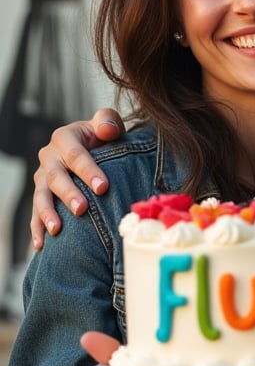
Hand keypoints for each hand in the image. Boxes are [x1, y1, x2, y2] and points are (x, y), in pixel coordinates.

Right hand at [31, 108, 125, 249]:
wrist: (92, 147)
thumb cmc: (103, 137)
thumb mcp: (107, 124)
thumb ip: (108, 121)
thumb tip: (107, 129)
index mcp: (64, 138)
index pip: (76, 155)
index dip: (89, 170)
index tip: (103, 187)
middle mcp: (49, 157)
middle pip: (56, 177)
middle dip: (68, 194)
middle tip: (82, 209)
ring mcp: (42, 178)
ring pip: (42, 197)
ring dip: (48, 214)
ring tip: (57, 230)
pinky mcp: (41, 196)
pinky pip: (35, 214)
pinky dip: (37, 229)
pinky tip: (40, 245)